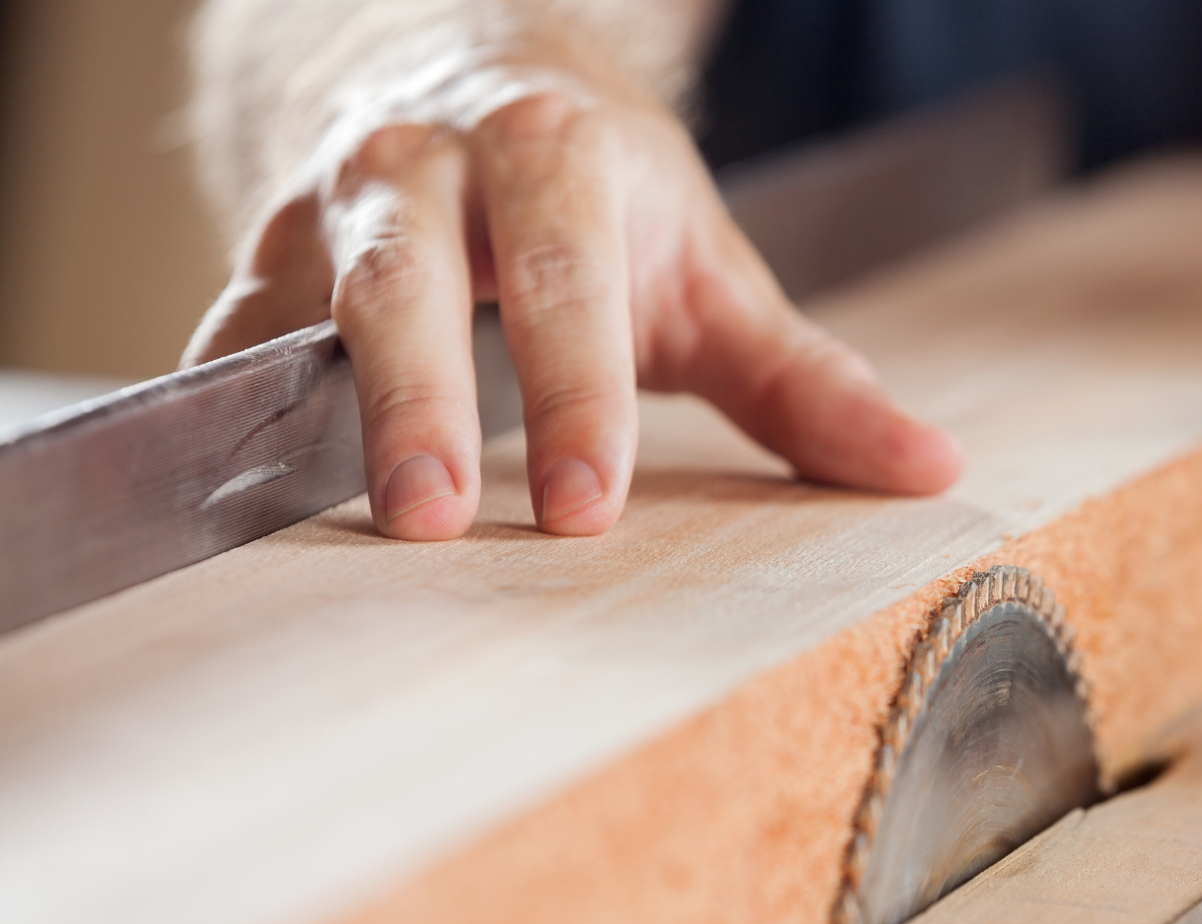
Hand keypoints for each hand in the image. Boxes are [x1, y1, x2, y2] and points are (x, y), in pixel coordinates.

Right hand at [183, 67, 962, 540]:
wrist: (483, 76)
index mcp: (559, 155)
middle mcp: (432, 161)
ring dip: (312, 408)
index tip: (581, 507)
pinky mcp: (268, 251)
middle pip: (411, 274)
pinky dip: (228, 407)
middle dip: (416, 397)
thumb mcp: (715, 276)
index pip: (567, 275)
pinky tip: (223, 488)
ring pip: (307, 296)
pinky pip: (232, 332)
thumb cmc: (612, 203)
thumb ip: (809, 383)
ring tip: (317, 516)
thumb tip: (931, 469)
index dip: (574, 391)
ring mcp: (338, 199)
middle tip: (431, 520)